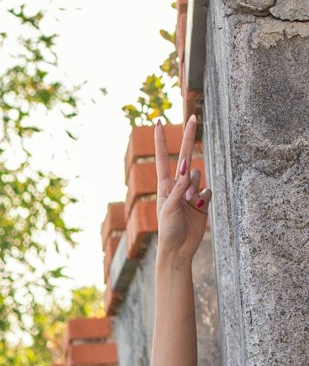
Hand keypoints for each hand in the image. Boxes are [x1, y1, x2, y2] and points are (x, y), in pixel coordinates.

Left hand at [155, 115, 209, 262]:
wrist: (178, 249)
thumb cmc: (168, 230)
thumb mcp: (169, 208)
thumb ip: (178, 189)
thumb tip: (187, 171)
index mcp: (164, 185)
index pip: (163, 159)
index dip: (161, 142)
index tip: (158, 123)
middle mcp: (178, 185)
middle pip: (186, 156)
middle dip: (189, 137)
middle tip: (193, 117)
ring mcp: (191, 192)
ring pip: (199, 176)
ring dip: (195, 187)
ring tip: (188, 203)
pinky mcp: (202, 201)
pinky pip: (207, 190)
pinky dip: (204, 197)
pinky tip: (198, 207)